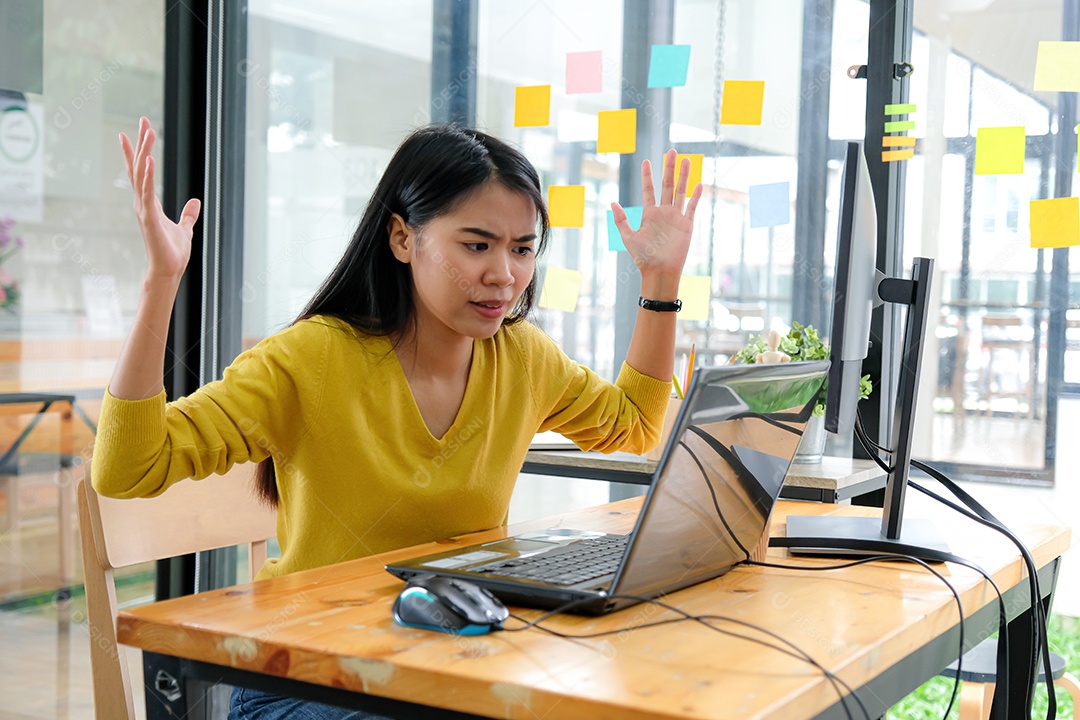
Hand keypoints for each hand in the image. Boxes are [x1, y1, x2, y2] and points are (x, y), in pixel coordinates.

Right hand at [120, 117, 200, 281]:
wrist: (168, 271)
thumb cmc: (173, 252)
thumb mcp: (185, 228)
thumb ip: (188, 215)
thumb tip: (196, 202)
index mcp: (149, 203)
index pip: (140, 172)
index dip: (137, 152)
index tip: (135, 131)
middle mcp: (142, 202)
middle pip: (138, 167)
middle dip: (140, 143)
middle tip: (143, 120)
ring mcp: (143, 209)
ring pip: (141, 174)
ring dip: (144, 152)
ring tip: (147, 131)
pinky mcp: (149, 217)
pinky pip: (147, 191)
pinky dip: (148, 175)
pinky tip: (149, 158)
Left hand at [610, 149, 702, 285]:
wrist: (659, 272)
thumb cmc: (643, 257)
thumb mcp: (628, 237)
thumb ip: (621, 220)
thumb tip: (612, 203)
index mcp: (649, 214)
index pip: (649, 189)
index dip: (648, 175)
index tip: (646, 161)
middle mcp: (664, 212)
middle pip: (667, 185)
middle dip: (669, 168)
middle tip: (672, 151)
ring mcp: (676, 217)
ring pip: (681, 192)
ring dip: (683, 176)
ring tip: (686, 160)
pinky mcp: (687, 225)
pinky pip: (692, 207)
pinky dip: (696, 196)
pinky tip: (699, 184)